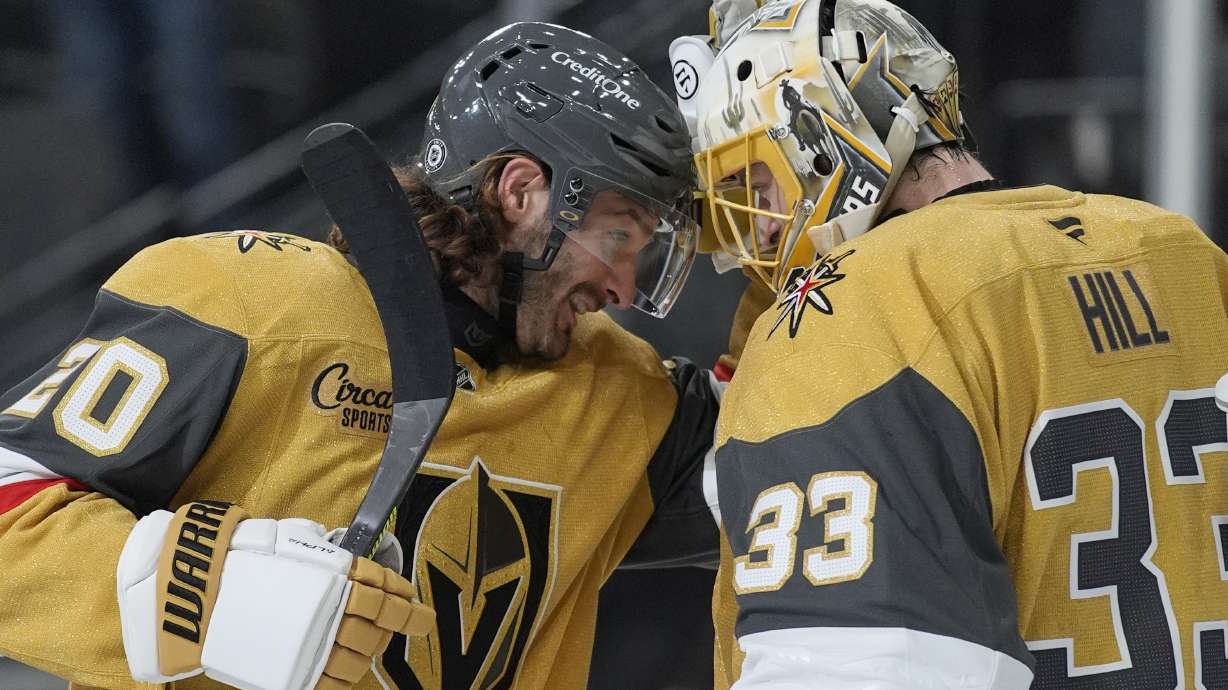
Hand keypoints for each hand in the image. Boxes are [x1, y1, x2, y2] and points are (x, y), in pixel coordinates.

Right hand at [117, 501, 433, 689]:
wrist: (196, 591)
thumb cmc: (243, 558)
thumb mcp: (293, 540)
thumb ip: (327, 554)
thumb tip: (356, 562)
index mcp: (337, 574)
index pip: (387, 592)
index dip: (407, 604)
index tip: (417, 610)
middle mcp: (332, 610)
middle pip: (379, 626)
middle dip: (391, 626)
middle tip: (395, 625)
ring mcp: (314, 644)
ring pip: (360, 657)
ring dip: (368, 650)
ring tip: (366, 643)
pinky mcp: (294, 672)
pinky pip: (333, 682)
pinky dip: (344, 676)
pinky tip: (345, 666)